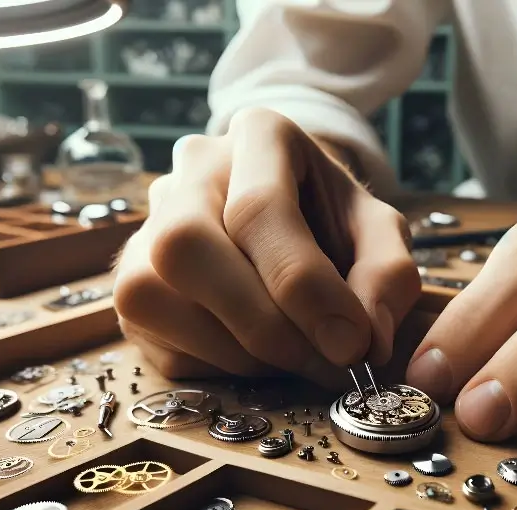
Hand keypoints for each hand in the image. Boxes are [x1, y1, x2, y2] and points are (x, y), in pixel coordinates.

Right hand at [113, 108, 420, 386]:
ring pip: (151, 295)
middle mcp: (189, 171)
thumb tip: (366, 341)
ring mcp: (146, 227)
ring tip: (298, 357)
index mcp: (259, 135)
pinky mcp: (128, 285)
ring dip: (238, 352)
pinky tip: (259, 354)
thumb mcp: (379, 233)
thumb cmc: (334, 222)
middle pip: (185, 245)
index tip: (351, 345)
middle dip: (260, 322)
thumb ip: (388, 276)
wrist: (294, 215)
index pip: (259, 209)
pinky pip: (153, 339)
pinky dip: (216, 366)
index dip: (305, 288)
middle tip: (322, 361)